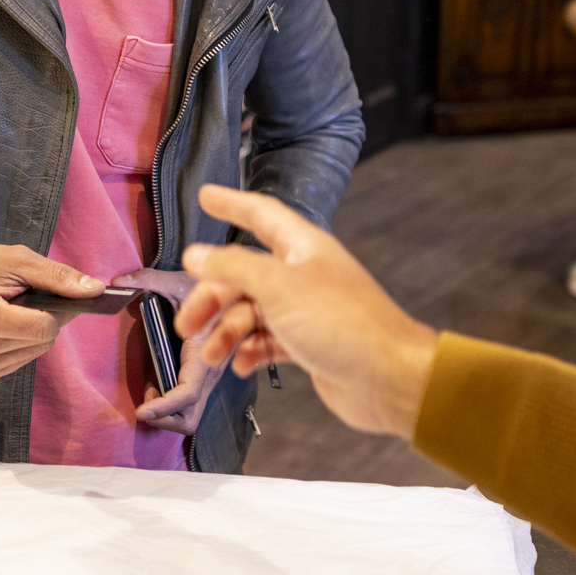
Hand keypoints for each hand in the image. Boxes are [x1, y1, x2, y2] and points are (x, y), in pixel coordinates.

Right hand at [0, 245, 104, 379]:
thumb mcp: (19, 260)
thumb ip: (58, 276)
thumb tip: (95, 290)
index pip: (44, 328)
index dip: (57, 309)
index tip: (51, 292)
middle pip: (44, 340)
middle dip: (49, 317)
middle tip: (30, 296)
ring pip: (39, 350)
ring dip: (38, 329)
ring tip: (16, 309)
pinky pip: (26, 358)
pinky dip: (27, 340)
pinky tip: (11, 324)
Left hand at [113, 268, 224, 432]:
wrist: (235, 291)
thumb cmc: (208, 287)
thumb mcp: (178, 280)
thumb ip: (148, 279)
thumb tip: (118, 282)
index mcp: (204, 353)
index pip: (187, 393)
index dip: (164, 407)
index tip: (140, 410)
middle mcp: (209, 372)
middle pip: (190, 418)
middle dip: (164, 420)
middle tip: (144, 403)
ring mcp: (207, 378)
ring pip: (190, 415)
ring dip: (166, 414)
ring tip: (150, 390)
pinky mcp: (203, 378)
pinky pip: (189, 404)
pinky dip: (170, 404)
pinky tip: (156, 382)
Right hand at [177, 185, 438, 437]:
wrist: (389, 378)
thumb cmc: (341, 323)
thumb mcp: (278, 288)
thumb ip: (233, 267)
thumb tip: (195, 254)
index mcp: (301, 248)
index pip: (260, 214)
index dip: (231, 203)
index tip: (205, 196)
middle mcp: (303, 274)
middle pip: (245, 274)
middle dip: (213, 297)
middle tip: (186, 324)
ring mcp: (307, 310)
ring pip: (253, 312)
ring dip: (227, 331)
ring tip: (211, 356)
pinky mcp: (309, 344)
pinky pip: (268, 341)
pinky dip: (250, 351)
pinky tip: (240, 366)